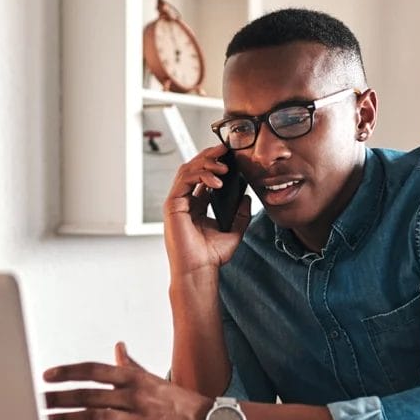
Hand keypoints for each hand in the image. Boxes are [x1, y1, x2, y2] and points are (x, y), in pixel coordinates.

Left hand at [44, 342, 212, 419]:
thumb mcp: (153, 379)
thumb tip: (118, 346)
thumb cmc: (178, 403)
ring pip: (94, 418)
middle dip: (59, 398)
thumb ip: (131, 365)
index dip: (69, 372)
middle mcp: (134, 396)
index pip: (95, 370)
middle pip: (89, 395)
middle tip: (36, 401)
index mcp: (134, 378)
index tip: (47, 376)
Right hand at [164, 144, 251, 277]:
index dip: (215, 163)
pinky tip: (216, 181)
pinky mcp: (173, 206)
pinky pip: (185, 181)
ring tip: (224, 165)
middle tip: (226, 148)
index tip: (231, 155)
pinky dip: (200, 175)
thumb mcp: (234, 231)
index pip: (203, 176)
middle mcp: (185, 201)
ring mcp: (177, 202)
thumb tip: (246, 197)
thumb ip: (240, 214)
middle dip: (209, 156)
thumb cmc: (211, 256)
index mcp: (196, 206)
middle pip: (194, 168)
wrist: (199, 271)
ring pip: (188, 170)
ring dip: (206, 163)